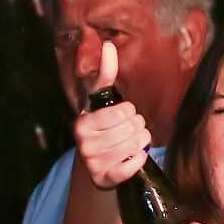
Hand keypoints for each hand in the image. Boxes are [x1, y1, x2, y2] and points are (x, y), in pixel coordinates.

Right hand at [73, 41, 151, 189]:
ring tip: (133, 143)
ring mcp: (93, 163)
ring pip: (136, 145)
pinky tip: (133, 158)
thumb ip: (105, 73)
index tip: (122, 116)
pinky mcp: (105, 179)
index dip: (129, 113)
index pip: (123, 111)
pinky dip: (139, 160)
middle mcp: (84, 143)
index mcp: (82, 122)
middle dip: (138, 128)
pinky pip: (134, 166)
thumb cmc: (102, 127)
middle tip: (130, 131)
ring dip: (141, 143)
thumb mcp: (101, 101)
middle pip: (132, 129)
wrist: (96, 164)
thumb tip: (108, 45)